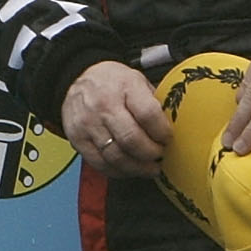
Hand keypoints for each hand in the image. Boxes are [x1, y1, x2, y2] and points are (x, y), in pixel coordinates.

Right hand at [61, 60, 169, 177]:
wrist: (76, 79)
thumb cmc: (112, 82)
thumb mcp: (137, 81)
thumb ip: (154, 103)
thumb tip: (174, 128)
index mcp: (124, 87)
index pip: (148, 115)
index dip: (163, 132)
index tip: (168, 139)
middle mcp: (103, 105)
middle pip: (132, 140)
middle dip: (152, 153)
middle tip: (160, 155)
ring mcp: (88, 124)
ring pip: (116, 156)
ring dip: (137, 167)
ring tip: (149, 167)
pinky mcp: (77, 138)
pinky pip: (100, 163)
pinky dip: (118, 171)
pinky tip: (129, 168)